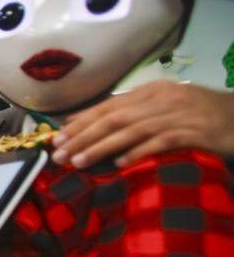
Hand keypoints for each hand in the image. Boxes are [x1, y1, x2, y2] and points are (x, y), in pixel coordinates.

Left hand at [52, 81, 233, 167]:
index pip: (108, 106)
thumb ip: (131, 114)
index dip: (81, 122)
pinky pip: (161, 142)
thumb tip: (88, 124)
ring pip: (131, 130)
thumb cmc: (200, 116)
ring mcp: (179, 115)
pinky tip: (120, 165)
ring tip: (79, 161)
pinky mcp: (195, 133)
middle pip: (114, 118)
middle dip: (83, 136)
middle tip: (59, 153)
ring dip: (101, 146)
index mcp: (152, 91)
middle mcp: (162, 100)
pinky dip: (138, 152)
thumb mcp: (164, 109)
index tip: (56, 138)